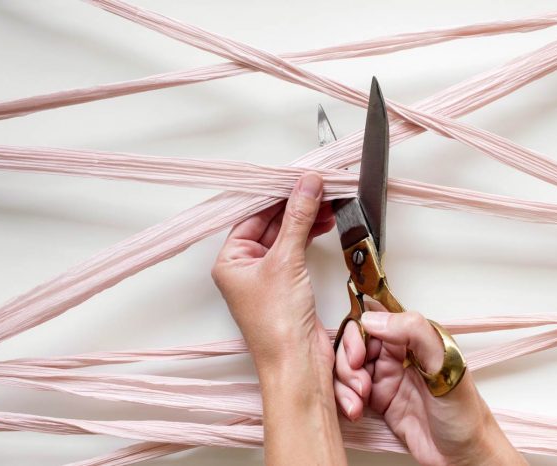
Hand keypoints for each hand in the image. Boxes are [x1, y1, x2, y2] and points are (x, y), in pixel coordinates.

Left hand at [212, 172, 347, 465]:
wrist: (297, 364)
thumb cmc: (277, 327)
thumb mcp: (286, 261)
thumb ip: (297, 219)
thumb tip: (305, 186)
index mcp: (231, 261)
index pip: (252, 215)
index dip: (276, 194)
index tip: (297, 177)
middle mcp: (246, 268)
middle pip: (270, 223)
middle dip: (294, 205)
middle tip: (317, 187)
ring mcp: (268, 277)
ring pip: (286, 236)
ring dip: (305, 218)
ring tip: (326, 202)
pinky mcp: (289, 285)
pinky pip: (297, 250)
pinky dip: (310, 235)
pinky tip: (322, 223)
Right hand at [335, 303, 527, 465]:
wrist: (463, 454)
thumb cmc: (464, 411)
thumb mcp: (444, 363)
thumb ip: (413, 331)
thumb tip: (375, 318)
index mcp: (413, 336)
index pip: (374, 319)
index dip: (358, 332)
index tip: (359, 354)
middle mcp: (396, 353)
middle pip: (354, 342)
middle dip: (347, 360)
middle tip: (359, 381)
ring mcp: (385, 376)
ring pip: (347, 366)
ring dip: (344, 382)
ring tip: (359, 400)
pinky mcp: (377, 400)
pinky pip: (348, 390)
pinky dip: (344, 399)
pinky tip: (356, 410)